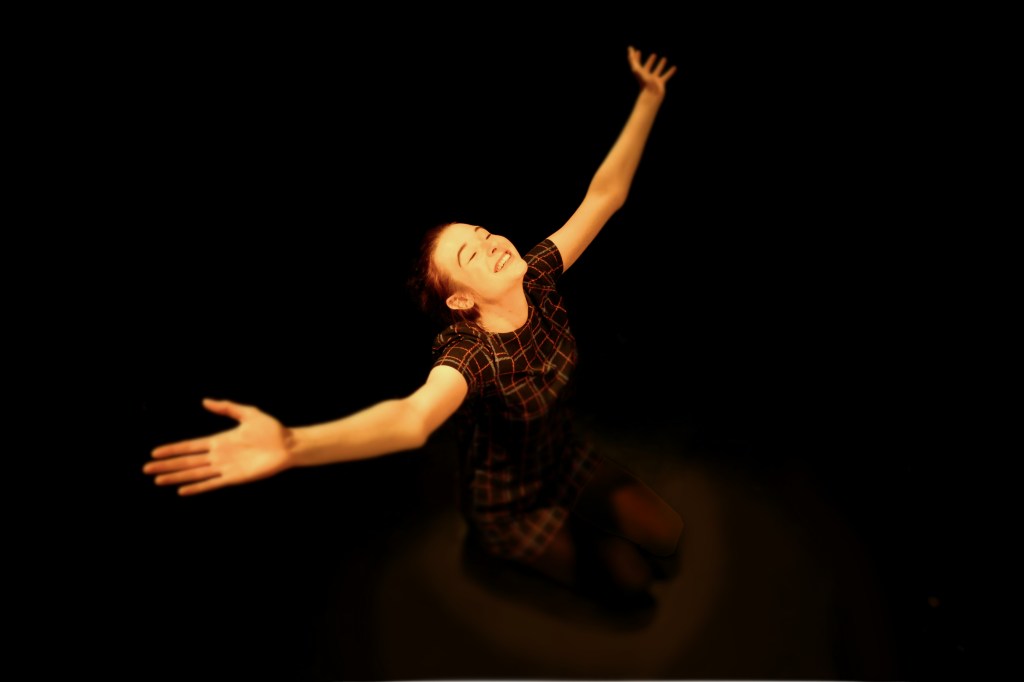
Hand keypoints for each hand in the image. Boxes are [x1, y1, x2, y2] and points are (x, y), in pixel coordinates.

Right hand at [144, 398, 292, 495]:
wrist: (288, 444)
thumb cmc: (271, 429)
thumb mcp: (248, 413)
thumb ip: (227, 408)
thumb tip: (205, 401)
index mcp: (219, 441)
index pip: (190, 446)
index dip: (173, 449)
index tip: (155, 452)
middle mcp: (219, 455)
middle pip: (187, 462)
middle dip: (167, 465)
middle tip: (147, 469)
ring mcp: (225, 467)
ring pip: (195, 474)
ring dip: (177, 477)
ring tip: (158, 480)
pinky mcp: (235, 478)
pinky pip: (213, 484)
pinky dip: (198, 487)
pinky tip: (183, 490)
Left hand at [627, 46, 676, 97]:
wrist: (651, 94)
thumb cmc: (644, 83)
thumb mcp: (637, 70)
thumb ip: (633, 60)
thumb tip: (630, 49)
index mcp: (640, 73)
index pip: (636, 64)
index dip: (636, 58)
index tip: (637, 51)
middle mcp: (646, 76)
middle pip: (647, 68)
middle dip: (650, 61)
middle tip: (653, 55)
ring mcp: (654, 79)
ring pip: (658, 71)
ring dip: (660, 65)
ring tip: (664, 58)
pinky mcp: (661, 83)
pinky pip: (666, 75)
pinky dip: (670, 72)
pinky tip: (675, 67)